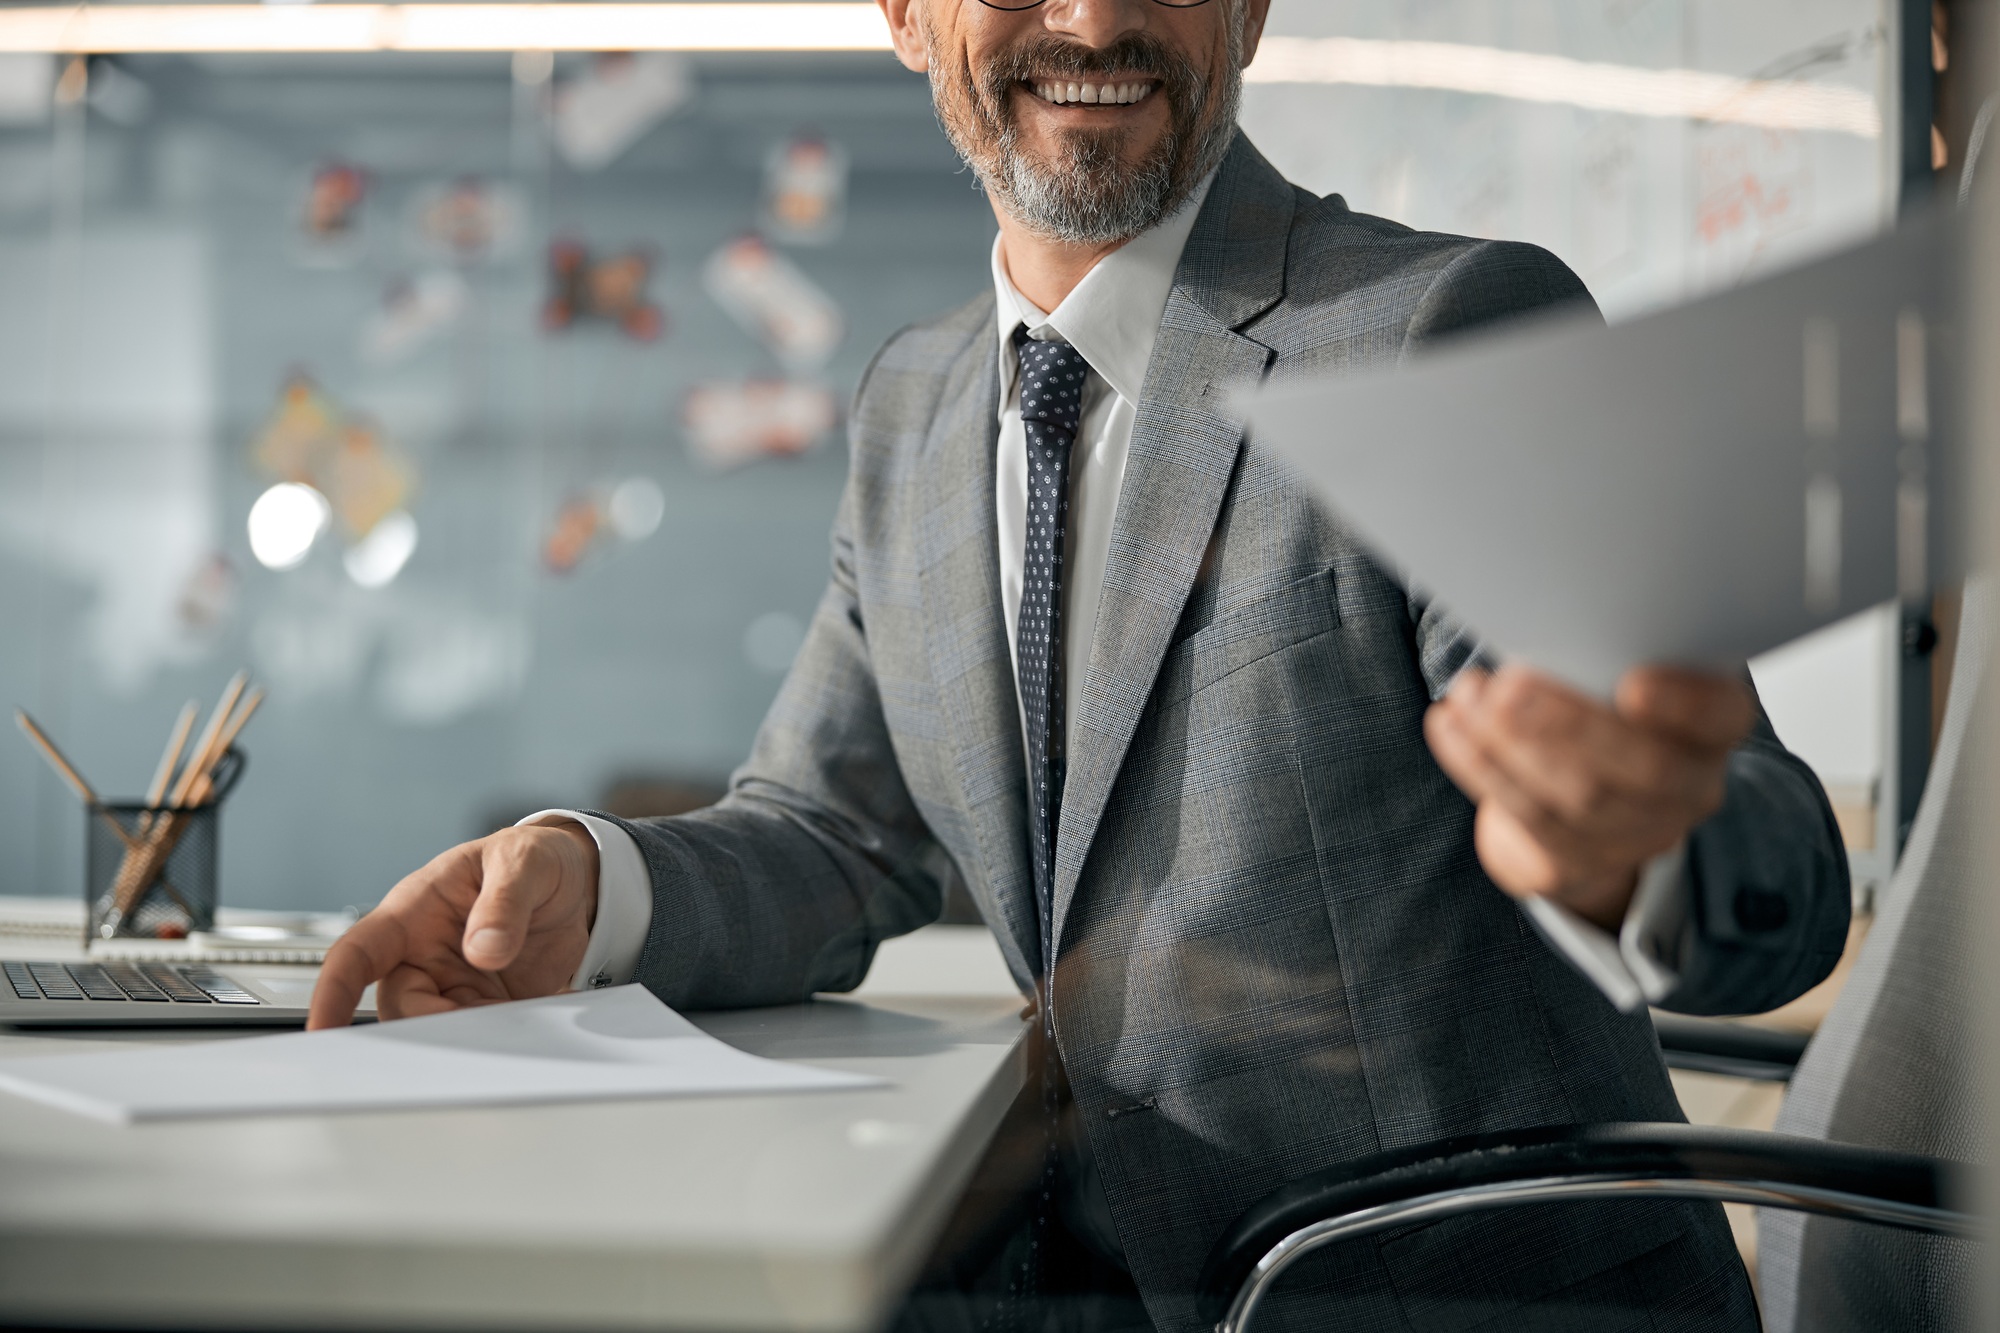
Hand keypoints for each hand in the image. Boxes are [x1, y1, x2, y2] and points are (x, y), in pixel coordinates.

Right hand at [306, 823, 600, 1028]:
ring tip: (517, 1016)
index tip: (323, 1026)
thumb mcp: (521, 862)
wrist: (576, 879)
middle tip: (475, 1024)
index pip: (357, 953)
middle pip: (398, 1006)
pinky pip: (484, 1032)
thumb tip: (484, 949)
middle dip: (427, 1024)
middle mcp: (424, 954)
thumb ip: (503, 902)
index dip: (333, 990)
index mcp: (413, 912)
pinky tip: (538, 1015)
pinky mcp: (487, 1002)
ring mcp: (456, 983)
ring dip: (472, 1034)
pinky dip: (506, 1034)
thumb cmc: (531, 857)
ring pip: (440, 1028)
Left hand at [1424, 665, 1754, 930]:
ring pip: (1579, 798)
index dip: (1685, 704)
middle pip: (1646, 768)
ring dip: (1511, 743)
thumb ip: (1600, 654)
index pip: (1720, 716)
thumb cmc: (1595, 704)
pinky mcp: (1577, 862)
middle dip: (1571, 725)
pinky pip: (1528, 818)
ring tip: (1468, 697)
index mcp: (1711, 726)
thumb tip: (1549, 616)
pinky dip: (1479, 765)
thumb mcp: (1612, 670)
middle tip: (1510, 688)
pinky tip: (1449, 726)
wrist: (1574, 798)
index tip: (1633, 684)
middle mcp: (1690, 788)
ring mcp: (1639, 834)